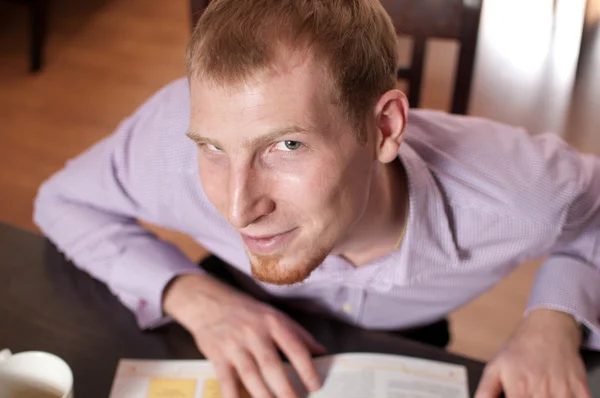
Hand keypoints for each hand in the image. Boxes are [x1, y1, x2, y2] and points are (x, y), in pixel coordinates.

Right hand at [162, 273, 326, 397]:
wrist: (210, 302)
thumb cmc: (247, 312)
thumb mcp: (275, 315)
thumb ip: (298, 334)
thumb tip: (321, 352)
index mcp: (273, 322)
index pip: (294, 347)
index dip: (306, 368)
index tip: (315, 386)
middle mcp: (254, 333)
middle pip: (272, 365)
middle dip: (285, 389)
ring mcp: (234, 345)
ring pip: (251, 375)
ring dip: (264, 396)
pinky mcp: (217, 355)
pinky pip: (226, 381)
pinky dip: (233, 397)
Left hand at [475, 309, 589, 397]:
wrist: (549, 328)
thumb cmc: (522, 348)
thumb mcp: (495, 367)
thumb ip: (485, 391)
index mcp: (519, 390)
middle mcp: (542, 392)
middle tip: (529, 393)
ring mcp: (563, 391)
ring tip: (541, 392)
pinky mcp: (580, 388)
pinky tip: (558, 393)